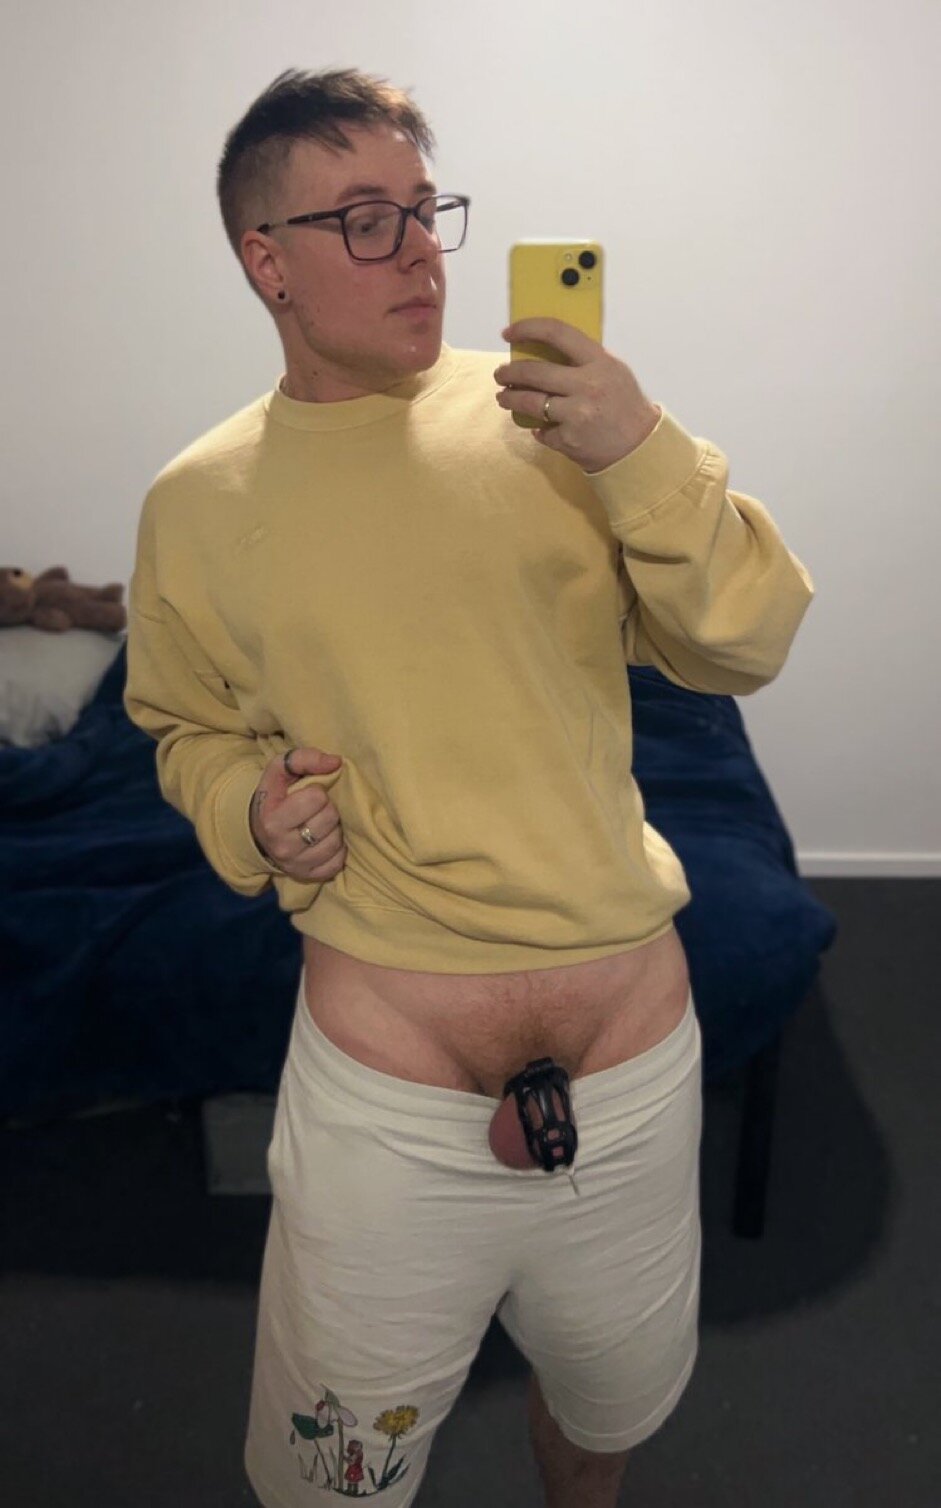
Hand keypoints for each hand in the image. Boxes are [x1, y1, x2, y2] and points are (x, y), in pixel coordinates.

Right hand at [249, 747, 346, 881]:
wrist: (258, 832)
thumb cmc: (275, 797)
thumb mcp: (279, 771)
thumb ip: (303, 759)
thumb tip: (335, 762)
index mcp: (273, 820)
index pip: (317, 797)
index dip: (317, 791)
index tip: (308, 794)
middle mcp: (283, 847)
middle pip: (330, 818)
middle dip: (328, 809)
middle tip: (317, 809)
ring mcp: (296, 865)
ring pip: (336, 841)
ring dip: (334, 829)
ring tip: (320, 824)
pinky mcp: (309, 877)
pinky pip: (338, 862)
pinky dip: (337, 850)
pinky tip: (324, 840)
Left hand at [493, 318, 660, 472]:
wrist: (639, 446)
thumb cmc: (624, 405)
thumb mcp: (613, 370)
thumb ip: (584, 358)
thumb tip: (544, 347)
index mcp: (599, 362)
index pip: (557, 333)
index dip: (528, 328)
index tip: (509, 332)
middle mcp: (587, 386)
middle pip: (534, 372)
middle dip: (509, 372)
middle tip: (501, 373)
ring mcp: (577, 414)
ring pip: (529, 402)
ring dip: (510, 399)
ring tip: (504, 397)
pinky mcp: (569, 439)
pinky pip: (542, 431)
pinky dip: (539, 429)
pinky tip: (540, 426)